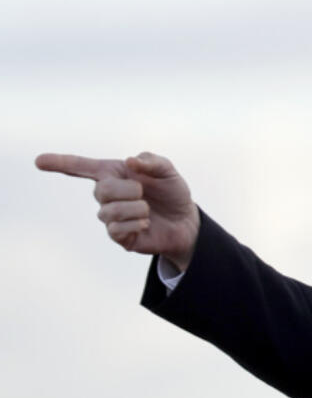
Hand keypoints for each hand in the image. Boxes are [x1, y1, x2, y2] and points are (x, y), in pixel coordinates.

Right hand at [35, 151, 200, 271]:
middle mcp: (107, 195)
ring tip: (148, 210)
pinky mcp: (118, 236)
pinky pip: (115, 230)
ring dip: (135, 208)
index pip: (81, 167)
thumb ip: (153, 162)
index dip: (60, 163)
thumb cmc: (172, 193)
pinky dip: (134, 224)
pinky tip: (145, 223)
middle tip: (144, 193)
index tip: (38, 161)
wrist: (186, 222)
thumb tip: (130, 161)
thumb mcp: (169, 172)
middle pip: (101, 190)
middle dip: (128, 190)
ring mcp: (111, 216)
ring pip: (108, 212)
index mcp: (114, 174)